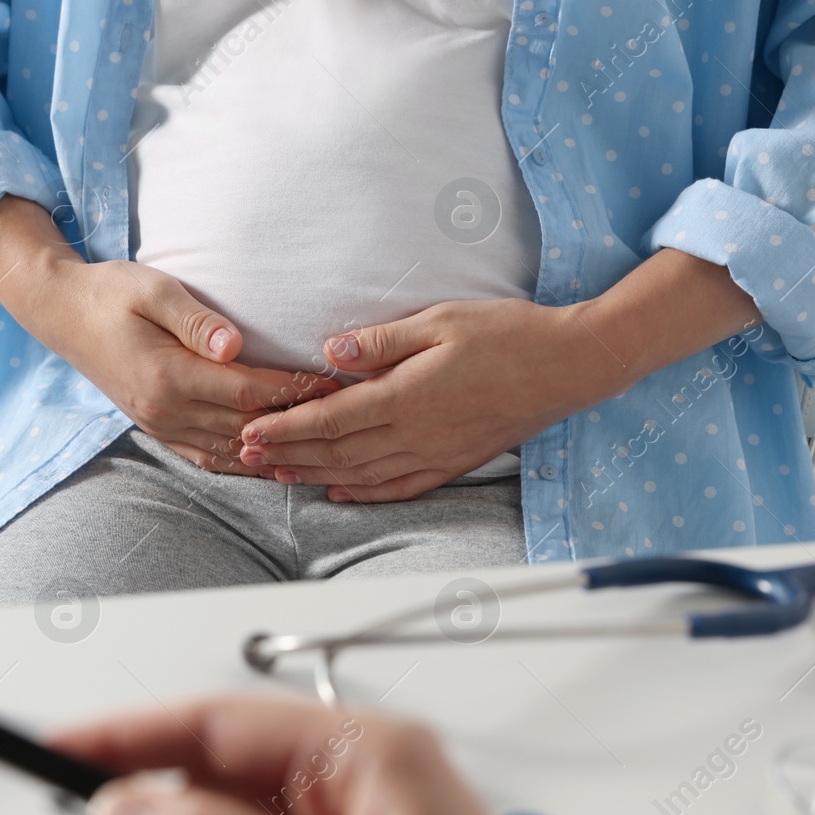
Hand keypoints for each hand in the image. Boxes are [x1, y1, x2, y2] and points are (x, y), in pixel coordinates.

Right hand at [0, 197, 337, 474]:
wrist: (63, 314)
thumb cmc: (112, 292)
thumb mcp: (153, 289)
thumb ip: (195, 319)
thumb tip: (234, 345)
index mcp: (168, 375)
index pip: (247, 392)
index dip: (293, 391)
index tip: (332, 382)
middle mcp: (166, 410)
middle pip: (246, 426)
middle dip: (296, 423)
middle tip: (342, 415)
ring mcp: (161, 425)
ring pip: (232, 450)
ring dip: (276, 450)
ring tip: (320, 446)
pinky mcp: (159, 429)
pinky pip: (209, 458)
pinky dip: (245, 462)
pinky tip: (273, 461)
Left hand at [236, 299, 624, 501]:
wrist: (568, 366)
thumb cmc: (508, 334)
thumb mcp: (441, 320)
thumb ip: (382, 340)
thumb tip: (331, 350)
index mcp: (406, 397)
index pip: (329, 420)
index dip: (285, 429)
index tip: (250, 431)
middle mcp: (416, 434)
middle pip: (336, 454)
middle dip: (286, 456)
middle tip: (245, 457)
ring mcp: (435, 454)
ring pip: (361, 475)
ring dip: (314, 476)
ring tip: (277, 475)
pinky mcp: (454, 462)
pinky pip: (400, 487)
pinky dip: (364, 494)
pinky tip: (340, 492)